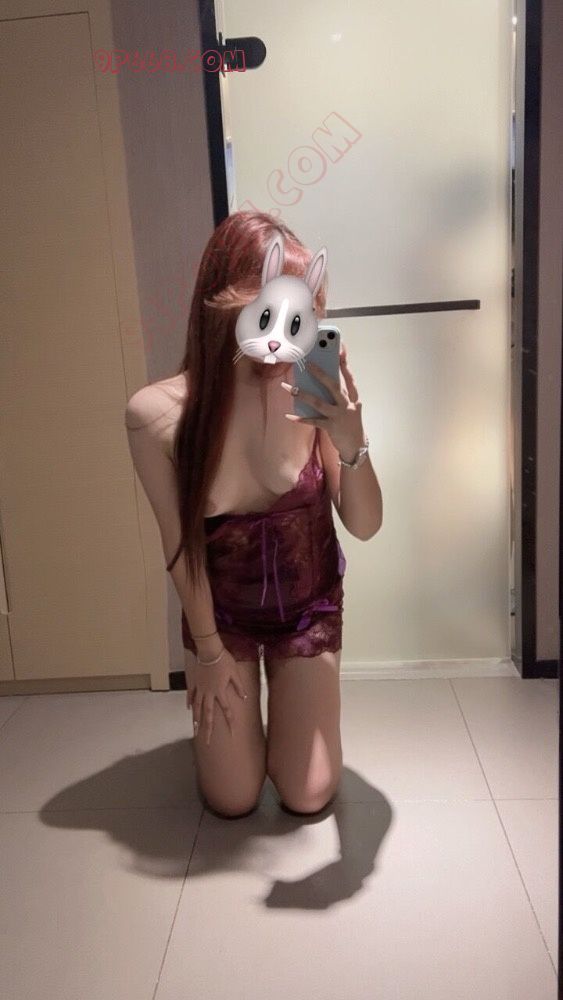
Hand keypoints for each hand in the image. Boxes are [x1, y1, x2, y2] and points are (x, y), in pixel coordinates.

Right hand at [187, 645, 247, 746]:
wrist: (209, 651)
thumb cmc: (224, 660)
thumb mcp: (235, 673)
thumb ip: (239, 686)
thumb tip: (244, 697)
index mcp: (220, 692)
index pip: (227, 711)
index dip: (230, 722)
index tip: (232, 733)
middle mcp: (209, 694)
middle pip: (208, 715)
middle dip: (208, 729)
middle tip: (206, 741)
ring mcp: (200, 689)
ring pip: (197, 708)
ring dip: (196, 720)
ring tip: (195, 730)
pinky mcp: (194, 683)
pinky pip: (191, 695)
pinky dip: (189, 702)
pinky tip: (188, 709)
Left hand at [280, 342, 364, 459]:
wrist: (357, 447)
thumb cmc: (350, 423)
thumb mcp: (350, 407)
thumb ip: (339, 395)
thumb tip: (321, 380)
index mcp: (354, 397)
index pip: (349, 377)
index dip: (344, 362)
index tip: (339, 348)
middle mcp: (348, 405)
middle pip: (333, 386)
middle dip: (320, 374)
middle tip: (307, 364)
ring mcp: (339, 416)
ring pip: (319, 403)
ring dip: (303, 395)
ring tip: (290, 388)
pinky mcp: (331, 428)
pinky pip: (313, 421)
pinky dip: (301, 419)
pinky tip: (289, 415)